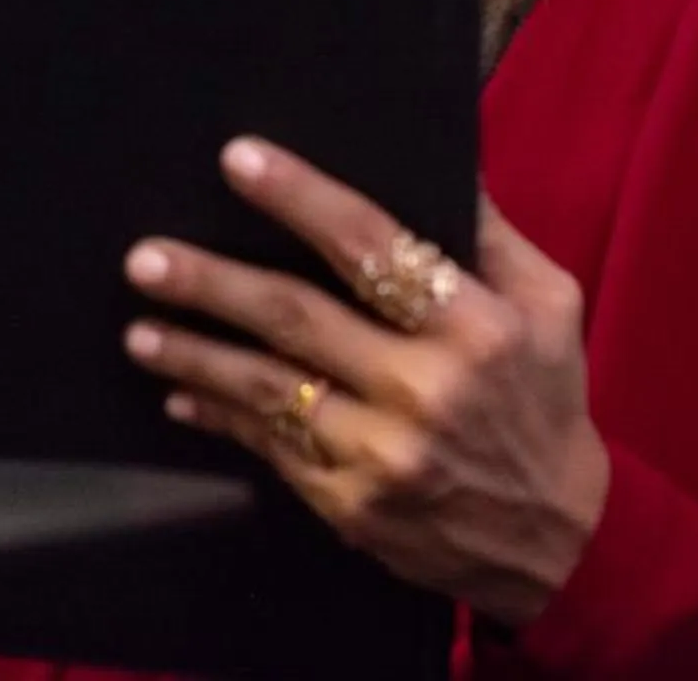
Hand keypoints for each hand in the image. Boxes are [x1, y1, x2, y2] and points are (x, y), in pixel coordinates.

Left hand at [122, 138, 609, 626]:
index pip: (374, 247)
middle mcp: (425, 388)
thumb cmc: (546, 401)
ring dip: (193, 356)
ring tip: (137, 330)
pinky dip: (218, 419)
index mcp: (475, 325)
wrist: (560, 542)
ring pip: (266, 390)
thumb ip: (490, 233)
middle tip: (144, 258)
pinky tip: (178, 395)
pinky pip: (269, 449)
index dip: (301, 198)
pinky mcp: (352, 507)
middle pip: (297, 318)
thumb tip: (439, 155)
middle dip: (212, 283)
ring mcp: (384, 455)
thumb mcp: (549, 306)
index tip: (236, 159)